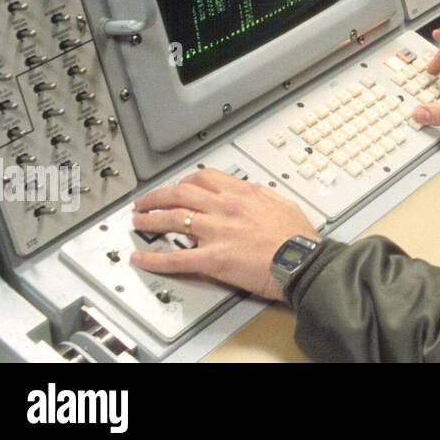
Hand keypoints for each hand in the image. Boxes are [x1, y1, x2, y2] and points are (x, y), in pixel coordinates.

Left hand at [130, 169, 318, 301]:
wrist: (301, 260)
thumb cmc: (297, 237)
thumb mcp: (282, 203)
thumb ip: (262, 195)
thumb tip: (252, 192)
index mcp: (242, 193)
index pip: (203, 179)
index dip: (184, 182)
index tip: (177, 187)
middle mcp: (224, 208)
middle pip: (180, 194)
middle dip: (157, 196)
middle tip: (146, 202)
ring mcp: (216, 232)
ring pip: (172, 219)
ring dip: (150, 219)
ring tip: (139, 222)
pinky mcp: (211, 259)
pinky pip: (175, 258)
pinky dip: (154, 258)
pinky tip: (141, 258)